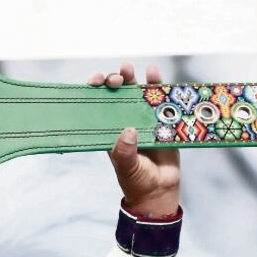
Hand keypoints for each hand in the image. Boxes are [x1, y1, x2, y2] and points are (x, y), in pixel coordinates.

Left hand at [88, 62, 179, 217]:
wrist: (159, 189)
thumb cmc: (137, 180)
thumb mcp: (127, 168)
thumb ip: (125, 153)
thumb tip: (128, 131)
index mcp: (109, 131)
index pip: (98, 106)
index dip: (95, 90)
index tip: (95, 81)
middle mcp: (124, 121)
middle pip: (117, 95)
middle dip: (114, 81)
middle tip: (116, 78)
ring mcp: (143, 120)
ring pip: (136, 93)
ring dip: (133, 78)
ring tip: (128, 67)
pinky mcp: (162, 121)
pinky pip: (159, 100)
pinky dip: (157, 85)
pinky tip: (154, 72)